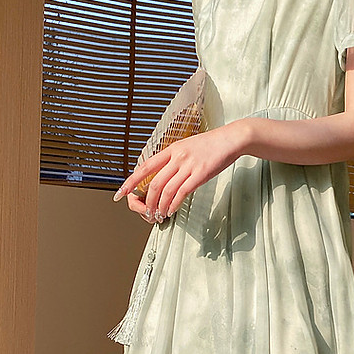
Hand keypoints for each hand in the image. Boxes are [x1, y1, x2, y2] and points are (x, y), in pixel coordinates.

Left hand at [112, 123, 248, 220]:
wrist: (231, 138)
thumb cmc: (211, 145)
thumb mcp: (187, 147)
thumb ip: (174, 159)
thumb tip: (163, 173)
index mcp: (171, 150)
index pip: (145, 167)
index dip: (131, 181)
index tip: (121, 192)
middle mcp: (177, 157)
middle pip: (154, 182)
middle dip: (147, 200)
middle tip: (145, 211)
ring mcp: (189, 165)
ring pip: (166, 190)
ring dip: (159, 205)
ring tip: (158, 214)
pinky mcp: (200, 174)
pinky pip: (181, 192)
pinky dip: (173, 204)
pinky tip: (170, 210)